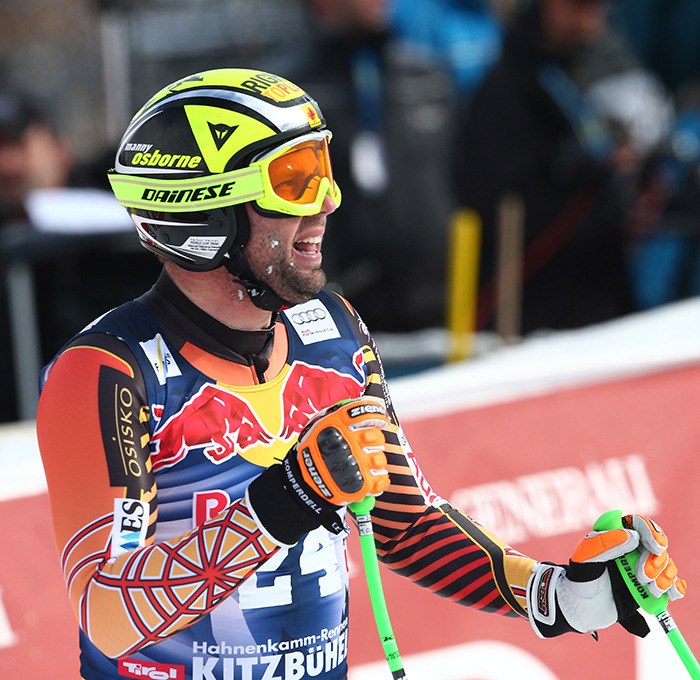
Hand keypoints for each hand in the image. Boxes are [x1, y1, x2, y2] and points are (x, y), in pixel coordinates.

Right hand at [247, 397, 389, 544]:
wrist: (302, 483)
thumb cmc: (312, 451)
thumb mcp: (319, 425)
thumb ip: (339, 415)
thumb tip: (359, 407)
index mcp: (339, 424)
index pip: (366, 412)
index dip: (377, 414)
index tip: (381, 420)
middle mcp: (351, 441)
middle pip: (377, 437)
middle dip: (375, 440)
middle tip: (366, 445)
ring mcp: (358, 463)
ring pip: (380, 459)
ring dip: (375, 461)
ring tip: (365, 464)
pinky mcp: (363, 483)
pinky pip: (382, 479)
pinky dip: (379, 479)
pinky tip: (371, 477)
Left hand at [527, 514, 685, 638]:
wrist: (580, 609)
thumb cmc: (579, 579)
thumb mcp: (585, 558)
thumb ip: (605, 543)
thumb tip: (633, 537)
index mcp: (614, 536)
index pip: (639, 524)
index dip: (651, 532)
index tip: (655, 546)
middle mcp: (630, 550)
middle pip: (657, 545)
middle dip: (656, 560)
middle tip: (642, 576)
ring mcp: (641, 568)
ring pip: (666, 565)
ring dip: (664, 577)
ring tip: (650, 589)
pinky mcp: (649, 587)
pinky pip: (672, 584)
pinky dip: (675, 587)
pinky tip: (670, 593)